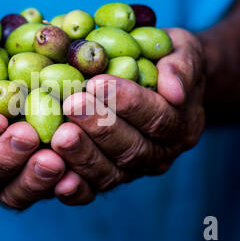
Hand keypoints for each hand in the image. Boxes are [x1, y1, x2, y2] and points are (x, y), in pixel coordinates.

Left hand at [51, 28, 205, 204]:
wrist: (157, 86)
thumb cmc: (163, 61)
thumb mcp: (182, 50)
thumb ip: (182, 66)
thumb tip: (174, 91)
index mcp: (181, 123)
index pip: (158, 117)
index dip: (128, 102)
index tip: (97, 82)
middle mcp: (159, 153)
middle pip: (131, 147)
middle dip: (99, 126)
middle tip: (72, 105)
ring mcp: (133, 170)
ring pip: (110, 171)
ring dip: (83, 155)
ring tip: (59, 136)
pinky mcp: (109, 179)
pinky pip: (93, 190)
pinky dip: (76, 188)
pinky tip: (56, 178)